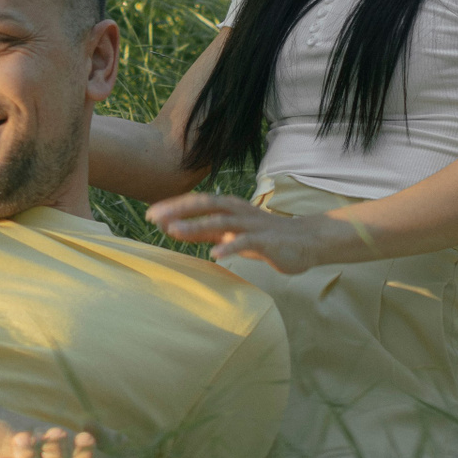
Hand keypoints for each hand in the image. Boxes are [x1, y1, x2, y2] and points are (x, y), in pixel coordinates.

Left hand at [146, 192, 362, 272]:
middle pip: (205, 205)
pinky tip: (215, 254)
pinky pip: (246, 242)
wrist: (306, 241)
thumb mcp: (229, 232)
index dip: (174, 206)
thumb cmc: (263, 236)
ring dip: (196, 225)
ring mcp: (252, 224)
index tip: (150, 214)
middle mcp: (238, 211)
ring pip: (221, 221)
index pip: (197, 202)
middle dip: (178, 210)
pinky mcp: (266, 240)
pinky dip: (230, 246)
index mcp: (229, 207)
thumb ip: (204, 230)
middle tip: (154, 218)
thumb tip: (172, 228)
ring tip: (173, 231)